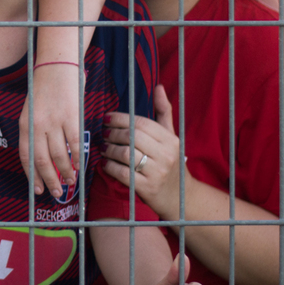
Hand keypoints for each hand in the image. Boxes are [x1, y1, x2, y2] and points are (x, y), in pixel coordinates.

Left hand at [18, 61, 80, 196]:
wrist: (56, 64)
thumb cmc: (44, 88)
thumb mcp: (31, 110)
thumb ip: (35, 131)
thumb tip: (43, 157)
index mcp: (24, 124)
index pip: (25, 156)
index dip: (32, 175)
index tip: (38, 189)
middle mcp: (37, 125)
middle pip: (42, 160)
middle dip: (49, 180)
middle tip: (56, 193)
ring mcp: (55, 121)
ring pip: (59, 155)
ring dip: (65, 172)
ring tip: (71, 181)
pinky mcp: (71, 117)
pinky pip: (75, 143)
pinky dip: (77, 157)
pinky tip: (79, 166)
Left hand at [101, 85, 184, 218]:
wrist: (180, 196)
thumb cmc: (171, 163)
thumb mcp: (171, 137)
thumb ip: (164, 113)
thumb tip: (158, 88)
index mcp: (170, 140)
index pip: (141, 124)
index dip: (121, 119)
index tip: (107, 118)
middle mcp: (166, 154)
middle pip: (132, 137)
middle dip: (113, 134)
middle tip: (103, 133)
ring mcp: (157, 172)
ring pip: (126, 155)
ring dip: (110, 150)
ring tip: (104, 148)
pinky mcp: (147, 188)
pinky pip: (123, 174)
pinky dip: (110, 167)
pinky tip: (105, 164)